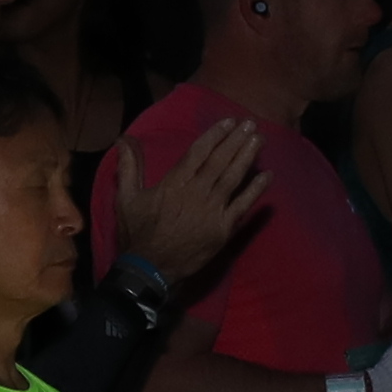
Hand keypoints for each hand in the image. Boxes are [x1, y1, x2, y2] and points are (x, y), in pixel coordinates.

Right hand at [109, 119, 269, 285]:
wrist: (151, 269)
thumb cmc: (137, 234)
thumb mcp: (126, 198)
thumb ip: (129, 167)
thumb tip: (124, 139)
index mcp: (174, 183)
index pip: (198, 152)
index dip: (215, 135)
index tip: (229, 122)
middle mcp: (196, 192)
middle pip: (220, 161)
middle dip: (236, 141)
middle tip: (250, 123)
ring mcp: (212, 210)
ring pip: (233, 178)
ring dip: (247, 157)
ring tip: (259, 140)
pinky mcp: (223, 228)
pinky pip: (243, 205)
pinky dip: (256, 190)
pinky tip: (268, 176)